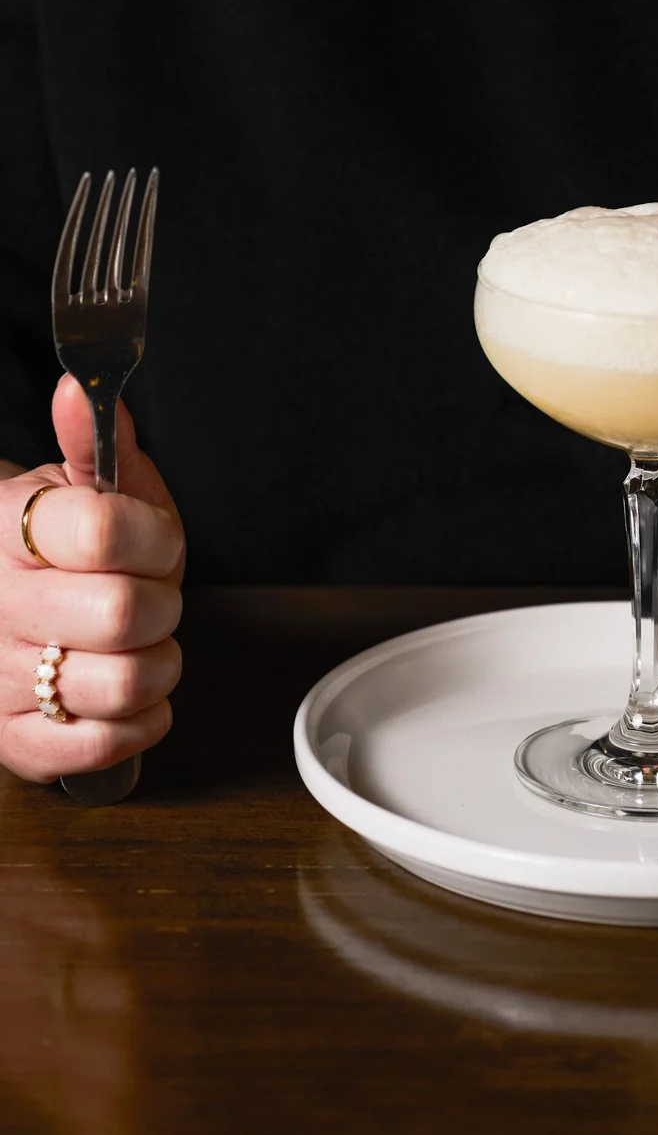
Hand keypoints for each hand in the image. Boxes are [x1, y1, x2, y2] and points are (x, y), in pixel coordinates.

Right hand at [0, 375, 182, 781]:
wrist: (11, 597)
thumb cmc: (66, 543)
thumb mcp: (86, 481)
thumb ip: (94, 438)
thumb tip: (80, 387)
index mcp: (8, 529)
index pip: (104, 532)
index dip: (155, 537)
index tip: (154, 539)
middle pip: (123, 614)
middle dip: (164, 603)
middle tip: (149, 595)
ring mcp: (0, 678)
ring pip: (124, 684)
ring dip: (158, 664)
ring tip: (137, 643)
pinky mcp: (15, 743)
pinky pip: (105, 747)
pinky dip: (139, 721)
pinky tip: (124, 690)